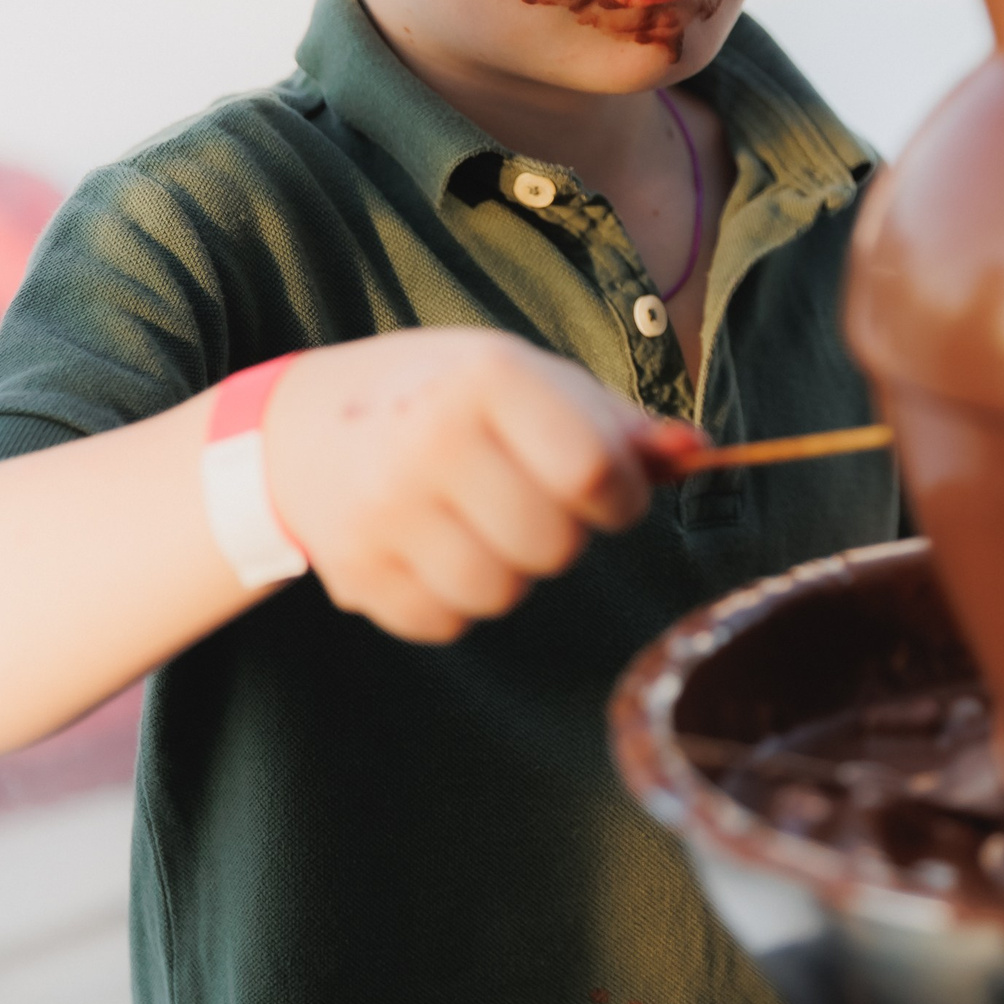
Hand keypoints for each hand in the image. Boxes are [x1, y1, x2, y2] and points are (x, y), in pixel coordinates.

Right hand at [259, 328, 698, 641]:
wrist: (303, 426)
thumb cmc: (447, 397)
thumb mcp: (532, 380)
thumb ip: (619, 424)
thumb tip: (699, 454)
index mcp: (488, 380)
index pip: (594, 474)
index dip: (623, 496)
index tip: (607, 489)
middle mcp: (429, 442)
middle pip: (555, 546)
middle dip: (563, 534)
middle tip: (529, 500)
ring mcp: (383, 512)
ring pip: (503, 594)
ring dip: (510, 569)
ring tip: (479, 522)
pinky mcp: (353, 571)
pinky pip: (447, 622)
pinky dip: (455, 597)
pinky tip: (432, 546)